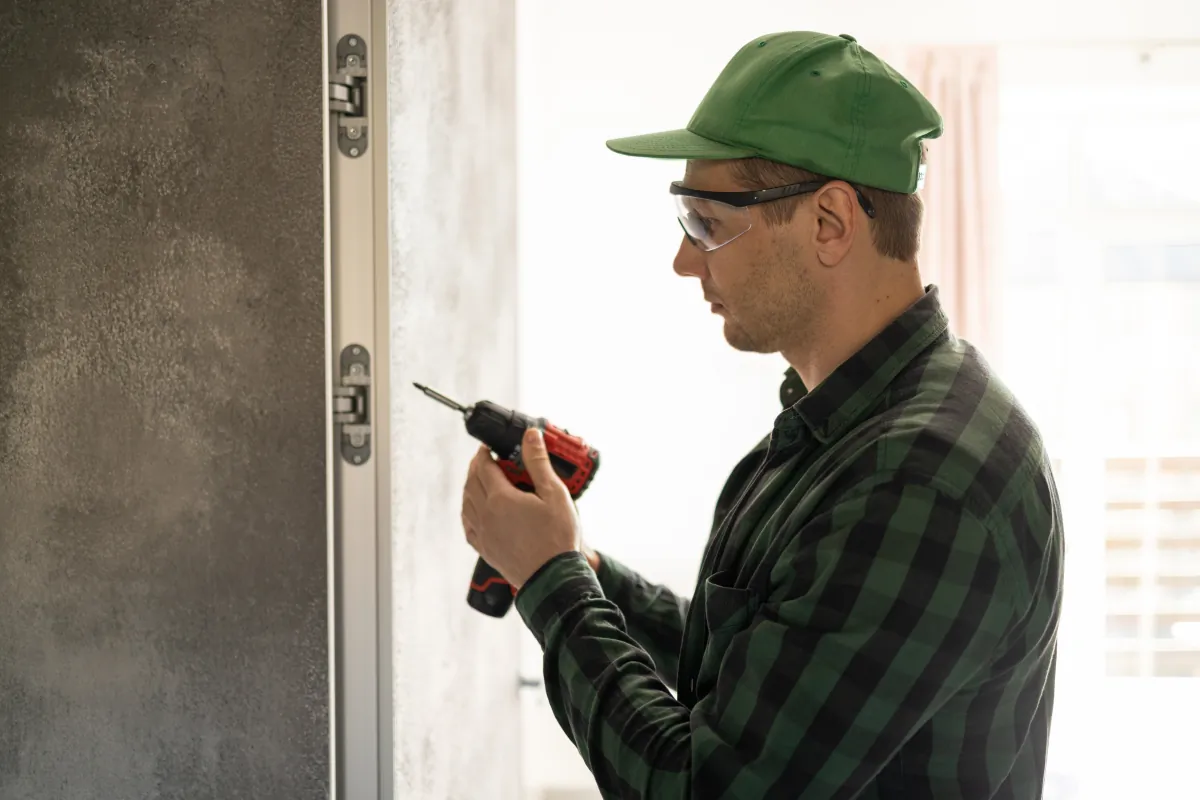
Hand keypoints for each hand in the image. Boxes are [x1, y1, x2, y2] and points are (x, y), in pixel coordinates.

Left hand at [460, 426, 581, 588]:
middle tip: (484, 460)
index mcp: (501, 498)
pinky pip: (468, 526)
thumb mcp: (554, 494)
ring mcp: (483, 534)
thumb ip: (539, 463)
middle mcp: (486, 515)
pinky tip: (474, 511)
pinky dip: (468, 512)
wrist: (553, 578)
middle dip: (475, 468)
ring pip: (466, 504)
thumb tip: (531, 436)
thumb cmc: (557, 537)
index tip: (488, 447)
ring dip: (469, 488)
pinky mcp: (485, 550)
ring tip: (479, 481)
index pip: (483, 467)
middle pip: (471, 483)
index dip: (484, 454)